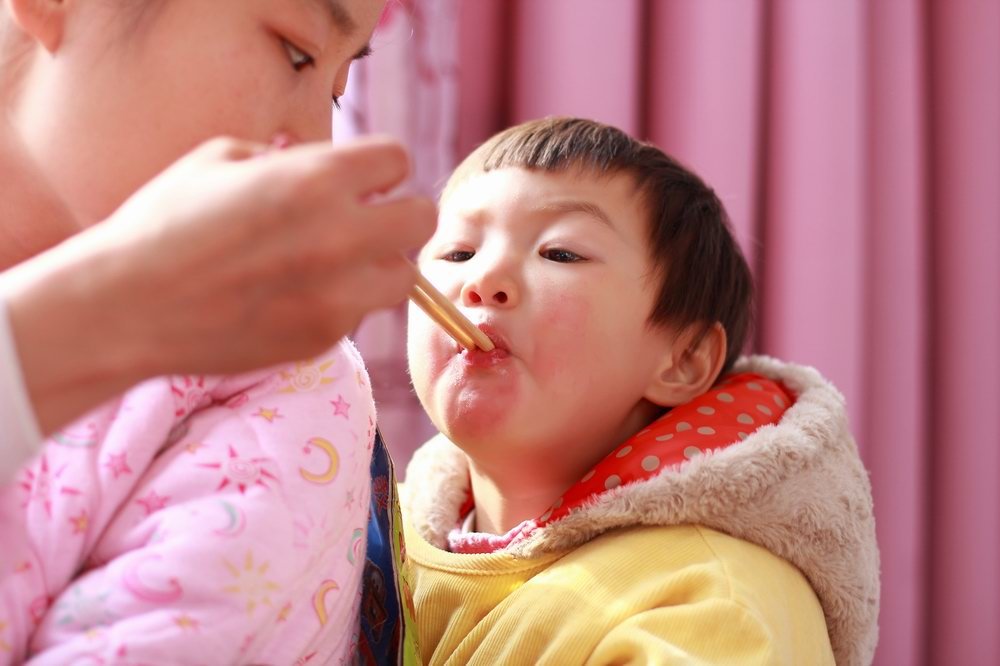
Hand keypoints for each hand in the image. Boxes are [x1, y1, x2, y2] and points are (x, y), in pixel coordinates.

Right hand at [3, 135, 435, 433]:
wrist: (126, 307)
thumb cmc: (164, 223)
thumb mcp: (220, 158)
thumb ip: (290, 159)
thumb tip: (326, 166)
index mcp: (314, 179)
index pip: (397, 159)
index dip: (379, 167)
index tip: (362, 179)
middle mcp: (339, 236)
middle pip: (421, 218)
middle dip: (398, 213)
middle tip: (367, 221)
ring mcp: (337, 293)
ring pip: (403, 275)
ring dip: (380, 264)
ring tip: (338, 264)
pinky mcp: (325, 336)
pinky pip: (361, 311)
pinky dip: (343, 301)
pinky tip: (297, 296)